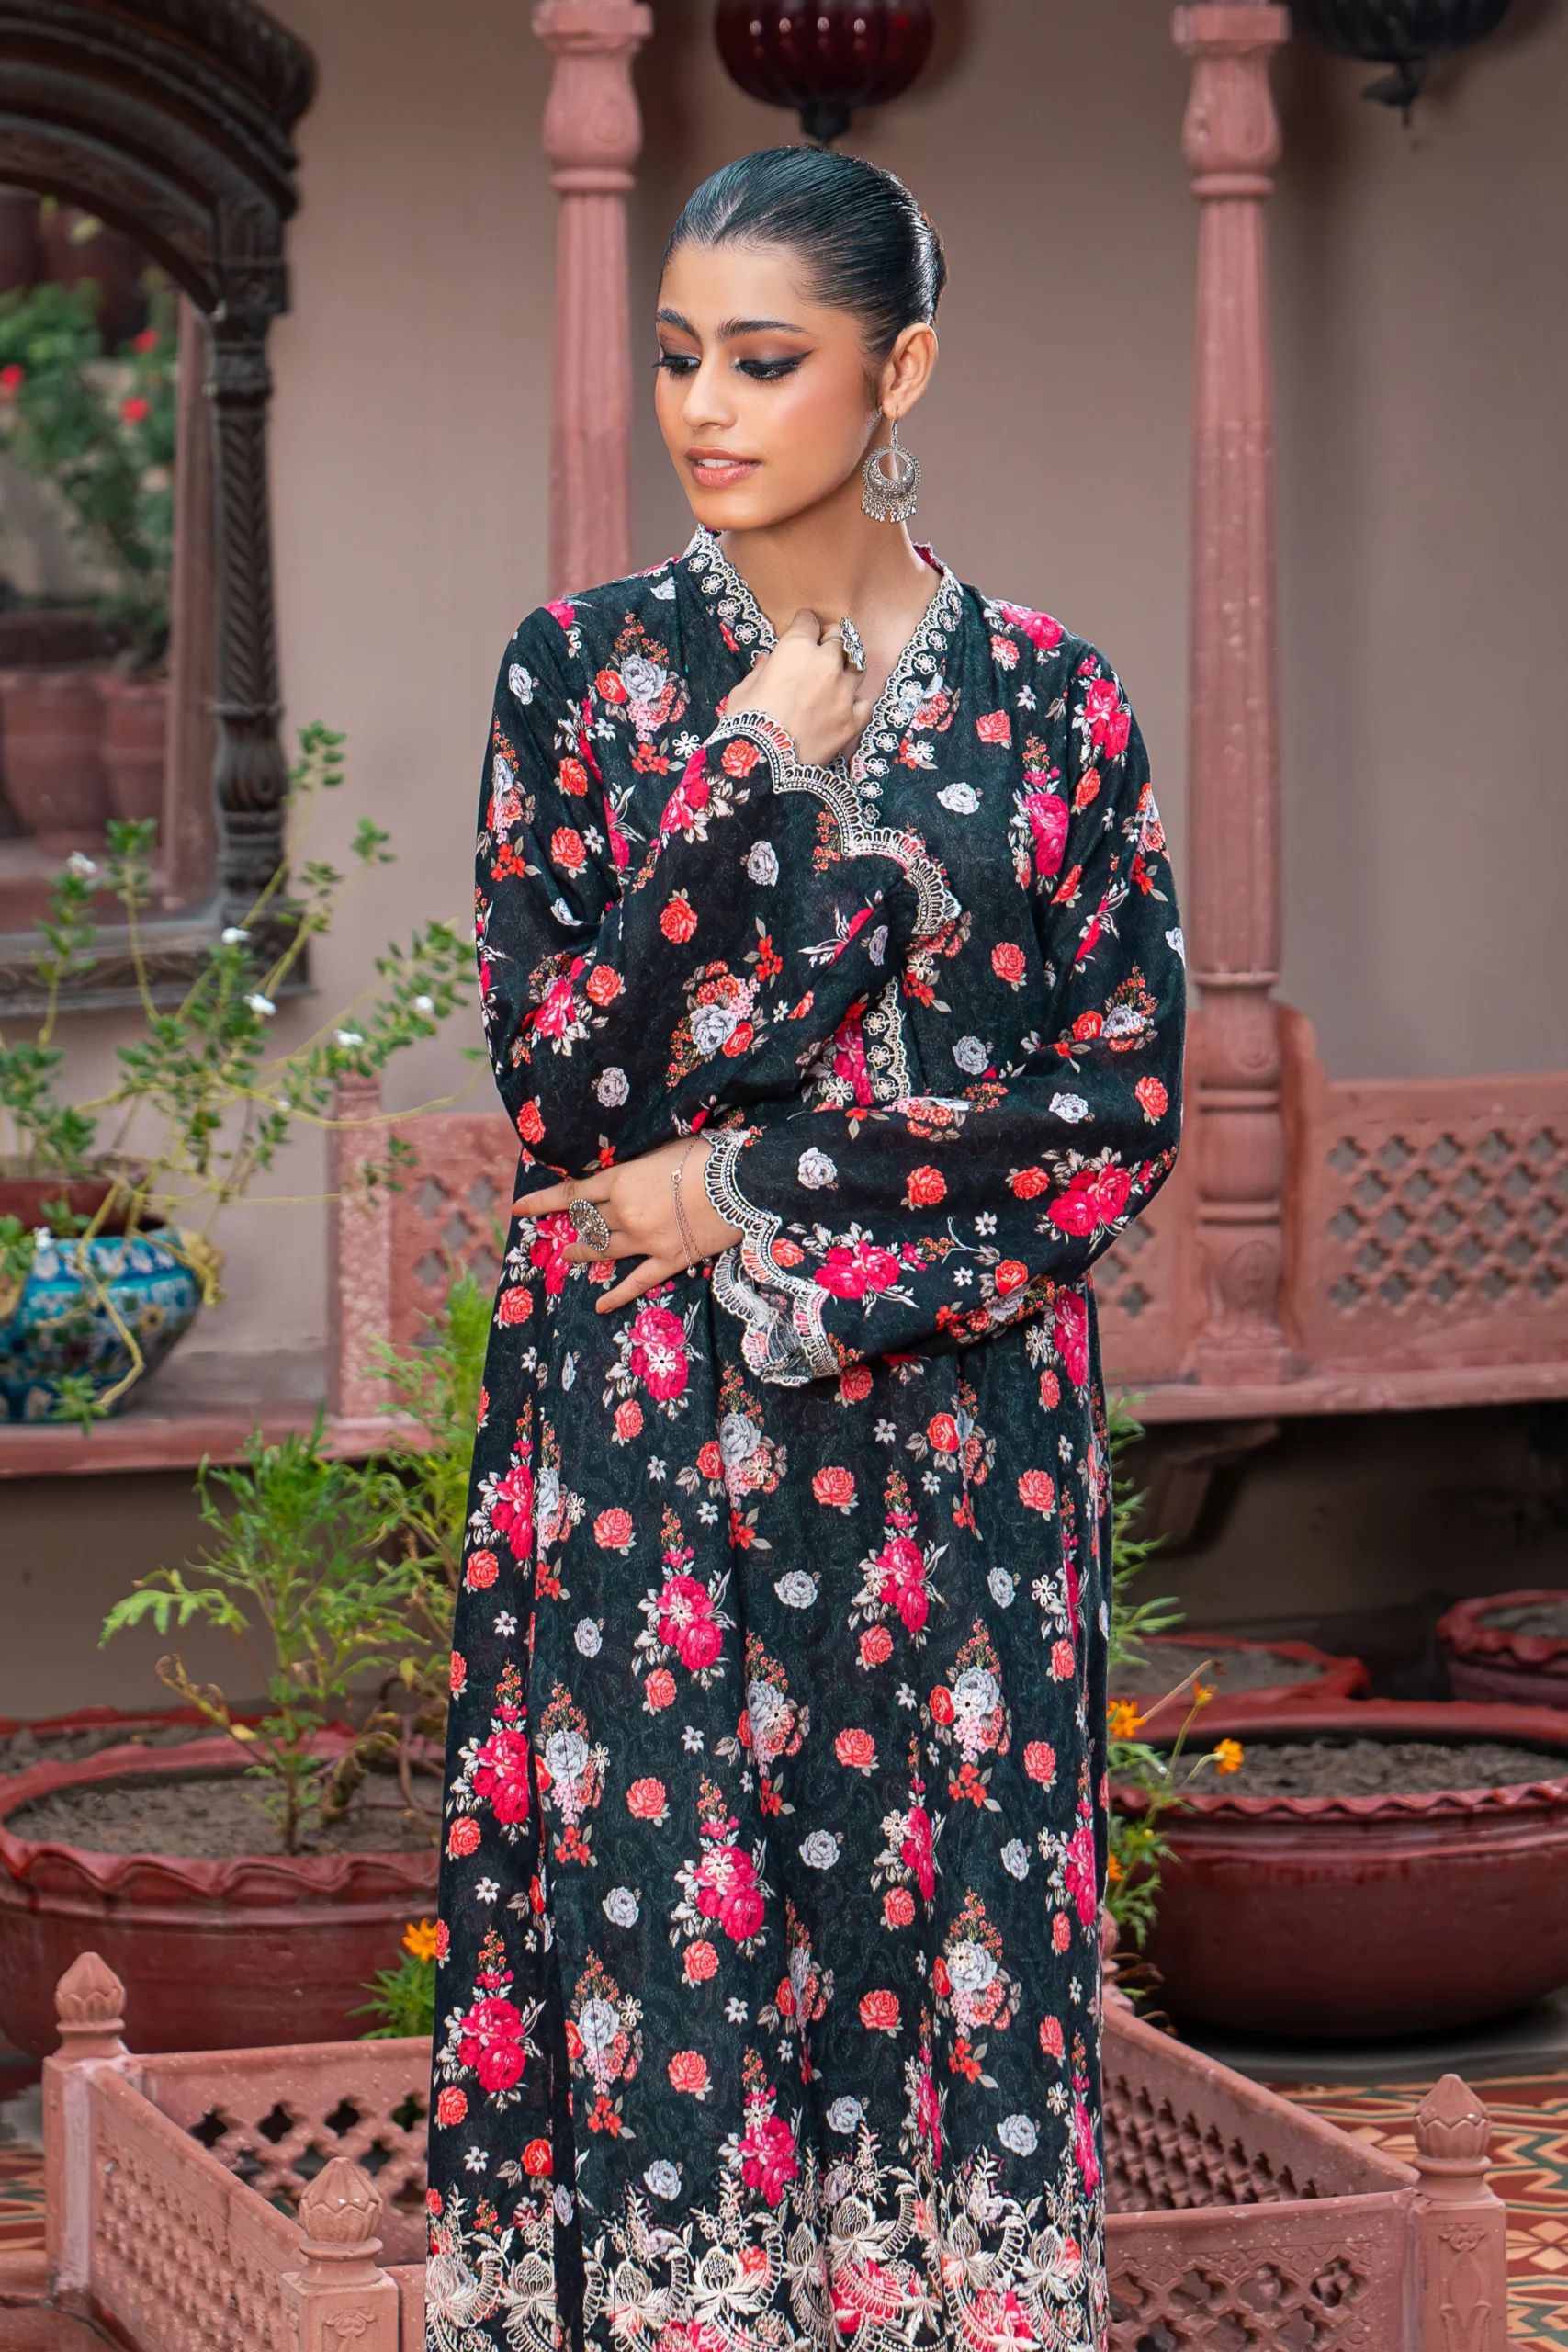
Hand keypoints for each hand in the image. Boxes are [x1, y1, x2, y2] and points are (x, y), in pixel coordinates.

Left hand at [514, 1137, 742, 1314]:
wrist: (740, 1182)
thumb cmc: (705, 1154)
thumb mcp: (663, 1148)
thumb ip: (637, 1163)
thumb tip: (623, 1167)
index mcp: (619, 1181)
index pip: (570, 1194)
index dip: (541, 1202)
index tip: (518, 1210)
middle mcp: (624, 1213)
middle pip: (587, 1223)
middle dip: (571, 1226)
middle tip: (558, 1234)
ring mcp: (644, 1241)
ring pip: (603, 1250)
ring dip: (583, 1253)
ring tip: (569, 1256)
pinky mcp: (669, 1260)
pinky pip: (637, 1282)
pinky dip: (617, 1294)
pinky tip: (600, 1304)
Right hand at [724, 607, 874, 767]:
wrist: (766, 765)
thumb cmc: (747, 724)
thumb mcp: (744, 691)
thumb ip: (761, 671)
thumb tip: (768, 661)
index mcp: (797, 649)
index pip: (809, 621)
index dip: (805, 623)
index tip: (803, 627)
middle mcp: (826, 663)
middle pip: (840, 637)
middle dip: (831, 639)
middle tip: (824, 647)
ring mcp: (844, 692)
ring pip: (858, 664)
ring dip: (848, 665)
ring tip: (838, 674)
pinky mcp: (854, 719)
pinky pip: (865, 701)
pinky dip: (857, 701)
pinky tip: (848, 705)